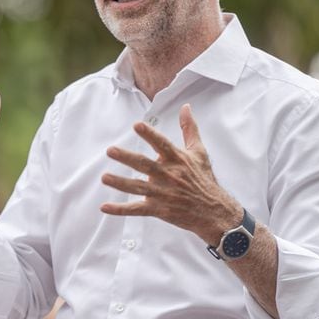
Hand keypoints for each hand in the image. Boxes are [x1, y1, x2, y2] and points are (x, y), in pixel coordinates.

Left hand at [101, 104, 240, 240]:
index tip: (137, 125)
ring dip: (120, 183)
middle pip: (145, 165)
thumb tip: (186, 107)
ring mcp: (163, 193)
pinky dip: (121, 209)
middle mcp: (169, 175)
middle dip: (127, 158)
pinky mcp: (158, 209)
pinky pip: (137, 209)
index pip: (161, 144)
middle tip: (110, 150)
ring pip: (138, 187)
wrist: (214, 211)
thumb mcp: (199, 152)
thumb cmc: (204, 179)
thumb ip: (189, 129)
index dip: (150, 134)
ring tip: (104, 177)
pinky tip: (105, 207)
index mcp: (177, 159)